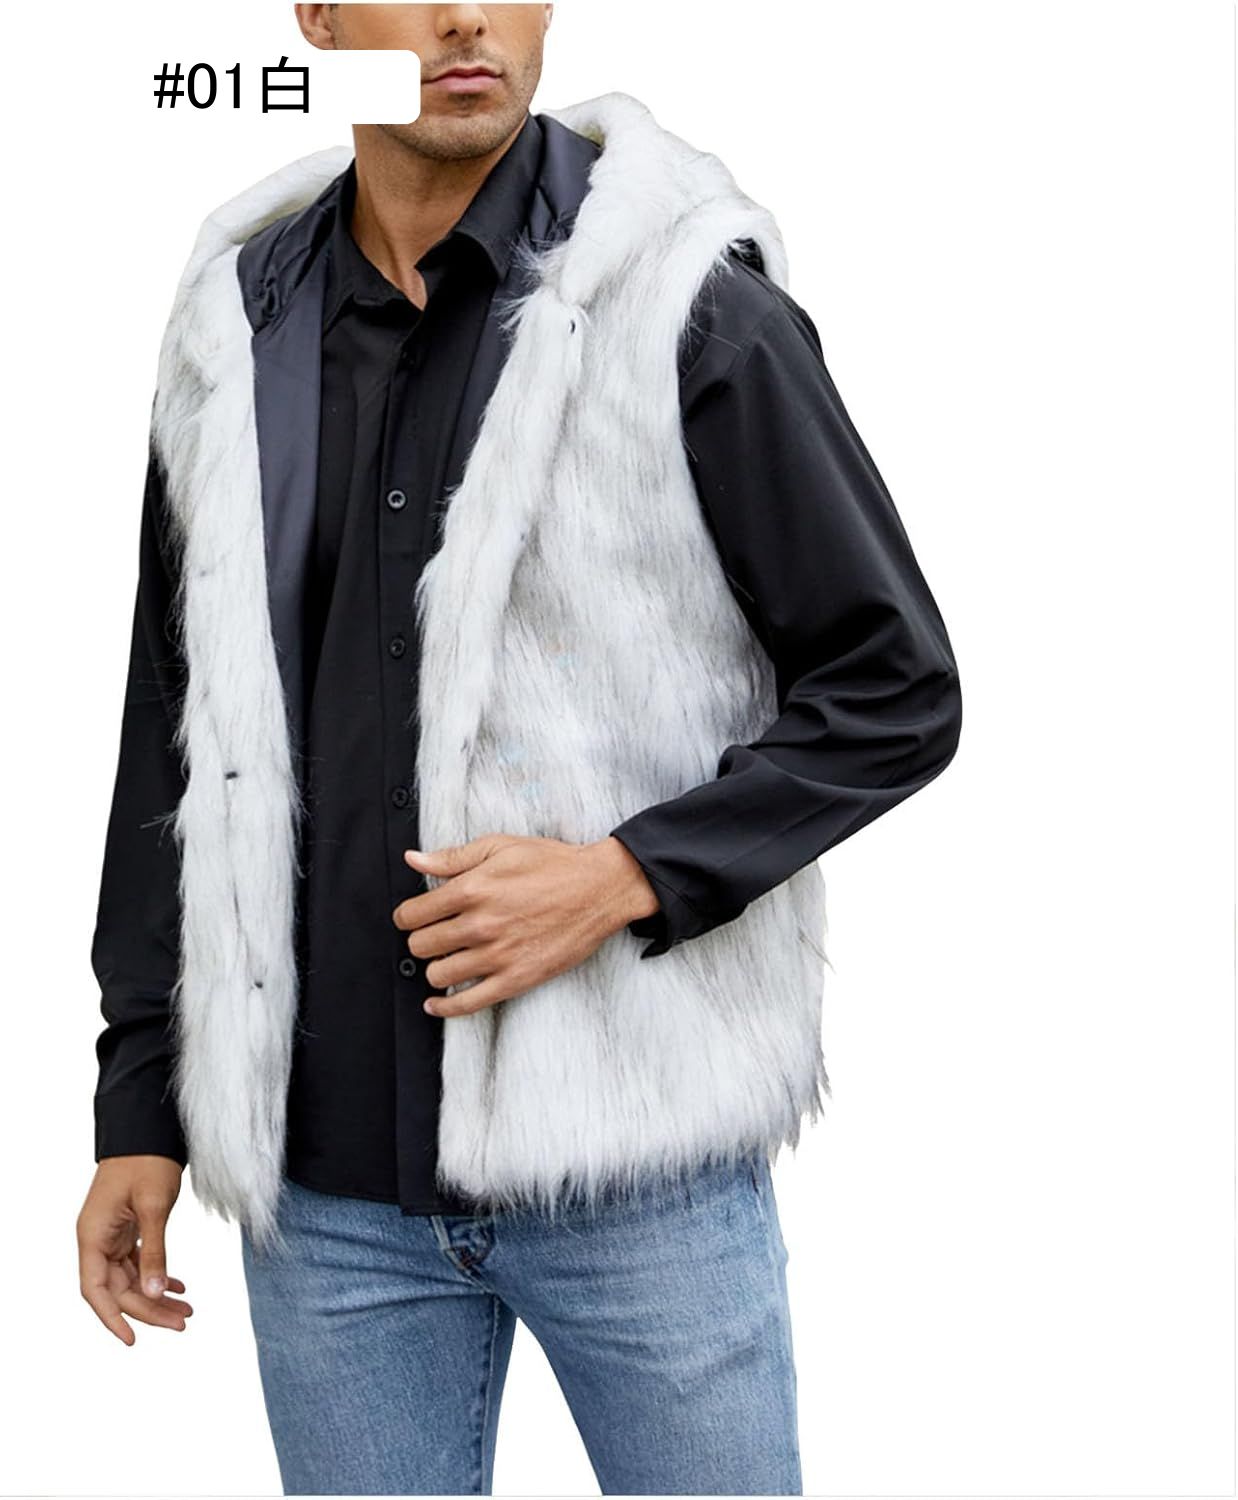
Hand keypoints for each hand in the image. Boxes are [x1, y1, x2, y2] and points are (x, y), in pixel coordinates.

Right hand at [77, 1156, 193, 1343]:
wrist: (149, 1129)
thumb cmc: (146, 1161)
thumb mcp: (153, 1206)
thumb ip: (155, 1251)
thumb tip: (154, 1293)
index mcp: (93, 1236)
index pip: (95, 1290)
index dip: (112, 1318)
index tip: (132, 1340)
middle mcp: (98, 1239)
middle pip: (118, 1288)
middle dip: (149, 1308)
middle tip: (183, 1322)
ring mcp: (112, 1234)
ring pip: (130, 1277)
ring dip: (156, 1294)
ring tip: (186, 1310)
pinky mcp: (128, 1228)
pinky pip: (138, 1261)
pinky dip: (157, 1275)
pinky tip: (178, 1286)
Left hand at [392, 833, 659, 1016]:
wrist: (599, 888)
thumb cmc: (553, 864)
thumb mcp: (500, 847)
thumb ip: (452, 857)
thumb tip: (413, 860)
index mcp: (471, 889)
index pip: (412, 915)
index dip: (407, 917)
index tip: (413, 918)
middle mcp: (480, 924)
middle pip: (421, 946)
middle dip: (421, 941)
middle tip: (434, 936)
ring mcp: (497, 955)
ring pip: (439, 975)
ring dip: (436, 968)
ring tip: (447, 959)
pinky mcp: (516, 979)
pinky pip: (467, 1004)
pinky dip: (445, 1008)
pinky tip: (436, 1003)